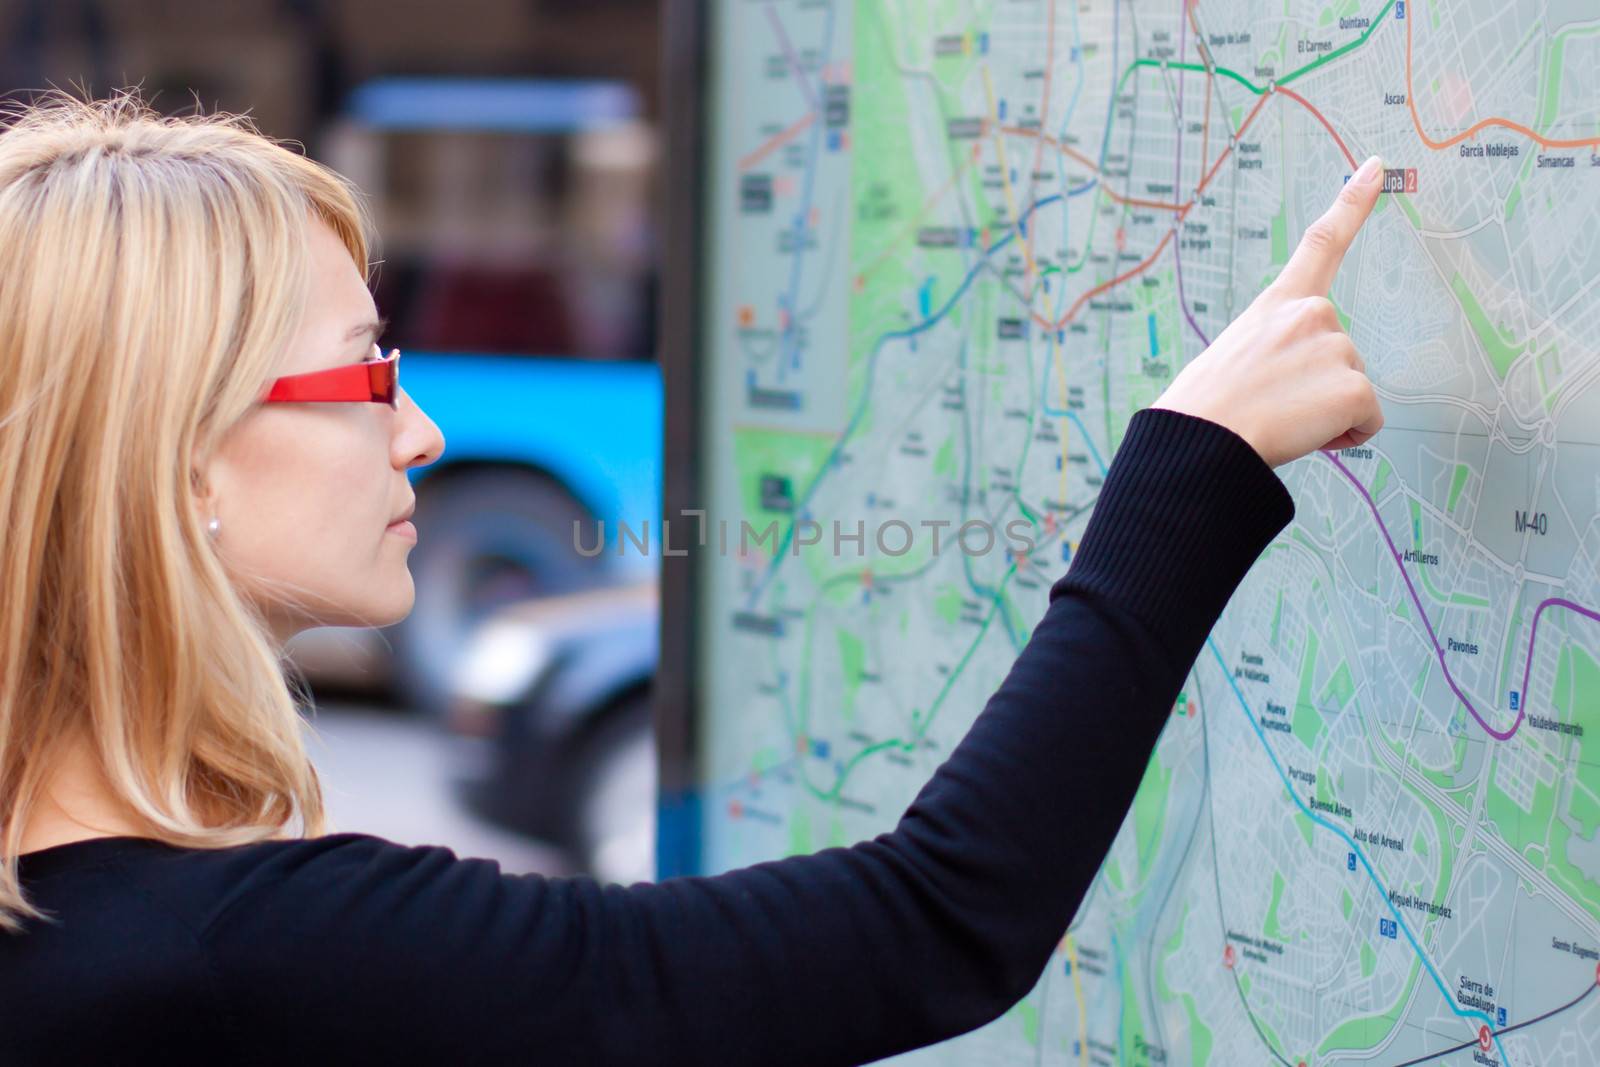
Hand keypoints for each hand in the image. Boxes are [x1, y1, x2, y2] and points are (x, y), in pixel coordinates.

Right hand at [1153, 154, 1385, 467]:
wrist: (1202, 438)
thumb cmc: (1204, 409)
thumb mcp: (1236, 358)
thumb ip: (1279, 353)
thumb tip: (1303, 391)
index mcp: (1278, 303)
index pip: (1322, 241)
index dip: (1354, 200)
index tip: (1379, 166)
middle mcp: (1312, 314)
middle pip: (1341, 356)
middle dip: (1318, 388)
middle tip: (1271, 405)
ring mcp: (1336, 346)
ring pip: (1351, 391)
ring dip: (1325, 415)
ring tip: (1278, 421)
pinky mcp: (1353, 385)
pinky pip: (1368, 421)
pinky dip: (1345, 437)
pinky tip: (1304, 435)